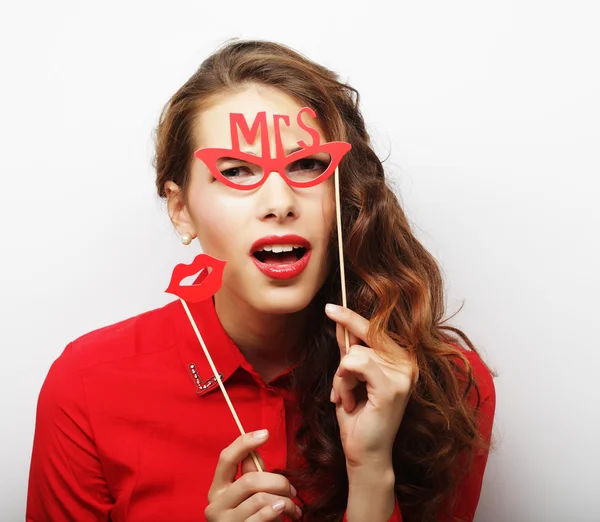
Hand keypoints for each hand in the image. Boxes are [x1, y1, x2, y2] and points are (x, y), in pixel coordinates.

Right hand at [205, 430, 301, 520]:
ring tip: (292, 507)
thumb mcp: (250, 495)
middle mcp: (215, 504)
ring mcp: (225, 521)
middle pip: (250, 480)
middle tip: (292, 489)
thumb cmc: (252, 519)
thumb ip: (251, 474)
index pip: (226, 458)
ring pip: (260, 498)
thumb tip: (255, 450)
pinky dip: (280, 511)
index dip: (245, 442)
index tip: (265, 433)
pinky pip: (263, 515)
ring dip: (284, 501)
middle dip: (278, 481)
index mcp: (217, 488)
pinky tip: (288, 514)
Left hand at [325, 304, 418, 469]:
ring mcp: (403, 374)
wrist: (364, 453)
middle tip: (341, 389)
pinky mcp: (392, 386)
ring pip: (354, 354)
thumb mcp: (350, 377)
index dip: (350, 317)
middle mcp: (407, 363)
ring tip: (347, 399)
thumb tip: (339, 321)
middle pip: (362, 338)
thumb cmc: (358, 417)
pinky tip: (349, 402)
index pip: (374, 329)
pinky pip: (355, 364)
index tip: (329, 307)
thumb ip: (349, 349)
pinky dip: (344, 382)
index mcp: (401, 359)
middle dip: (342, 364)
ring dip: (341, 378)